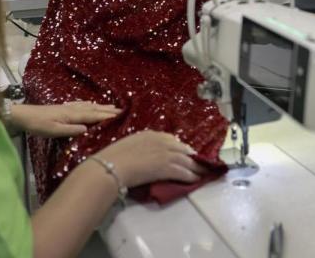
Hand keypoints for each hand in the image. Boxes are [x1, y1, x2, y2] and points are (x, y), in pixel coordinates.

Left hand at [10, 102, 120, 137]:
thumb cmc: (38, 125)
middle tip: (122, 111)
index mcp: (72, 115)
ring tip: (112, 107)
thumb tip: (87, 129)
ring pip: (89, 106)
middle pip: (94, 109)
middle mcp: (73, 109)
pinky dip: (90, 104)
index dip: (107, 116)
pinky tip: (92, 104)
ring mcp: (68, 107)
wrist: (24, 115)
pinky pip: (82, 105)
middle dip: (108, 110)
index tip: (120, 116)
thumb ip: (71, 130)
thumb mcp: (54, 131)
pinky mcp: (64, 108)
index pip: (93, 116)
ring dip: (101, 106)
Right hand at [92, 131, 206, 187]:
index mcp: (150, 134)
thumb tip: (146, 154)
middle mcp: (161, 141)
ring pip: (187, 161)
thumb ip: (141, 146)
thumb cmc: (114, 157)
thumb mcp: (129, 144)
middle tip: (199, 164)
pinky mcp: (167, 168)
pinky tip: (196, 180)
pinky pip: (184, 172)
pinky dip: (191, 177)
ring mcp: (166, 154)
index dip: (180, 148)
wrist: (112, 166)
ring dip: (196, 168)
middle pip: (183, 149)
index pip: (172, 139)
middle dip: (192, 157)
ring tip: (202, 173)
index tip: (185, 153)